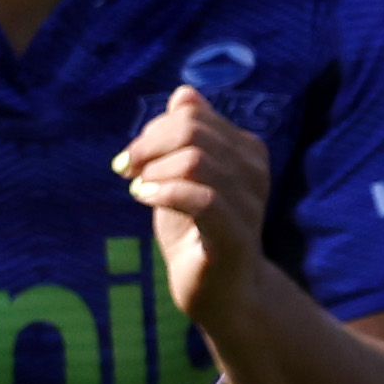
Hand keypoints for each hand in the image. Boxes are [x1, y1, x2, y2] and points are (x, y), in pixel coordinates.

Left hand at [116, 85, 277, 321]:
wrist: (218, 290)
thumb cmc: (197, 230)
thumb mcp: (183, 175)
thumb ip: (185, 136)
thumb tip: (185, 93)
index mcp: (246, 152)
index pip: (193, 116)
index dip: (153, 130)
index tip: (132, 159)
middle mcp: (255, 172)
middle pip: (193, 132)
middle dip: (149, 146)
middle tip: (128, 171)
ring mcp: (250, 205)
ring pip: (196, 161)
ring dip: (154, 172)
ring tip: (140, 189)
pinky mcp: (236, 236)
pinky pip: (202, 199)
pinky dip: (163, 193)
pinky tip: (143, 199)